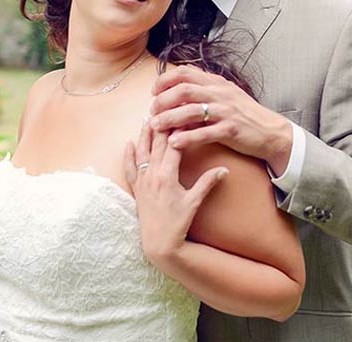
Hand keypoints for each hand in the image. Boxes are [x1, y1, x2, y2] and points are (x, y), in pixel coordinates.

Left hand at [124, 121, 227, 264]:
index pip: (173, 146)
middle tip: (165, 107)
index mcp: (167, 176)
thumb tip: (223, 169)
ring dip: (144, 135)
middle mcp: (152, 175)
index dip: (179, 129)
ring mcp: (142, 182)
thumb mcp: (195, 202)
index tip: (183, 114)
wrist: (158, 243)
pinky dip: (128, 154)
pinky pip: (130, 168)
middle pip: (156, 144)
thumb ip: (208, 183)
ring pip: (141, 152)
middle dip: (161, 125)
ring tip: (147, 118)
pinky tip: (128, 143)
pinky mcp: (137, 189)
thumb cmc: (178, 223)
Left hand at [148, 65, 293, 173]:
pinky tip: (174, 143)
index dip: (165, 81)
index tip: (154, 93)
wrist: (270, 131)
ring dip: (169, 119)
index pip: (185, 73)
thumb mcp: (226, 95)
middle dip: (162, 100)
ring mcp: (226, 111)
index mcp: (217, 83)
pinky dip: (187, 138)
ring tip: (155, 126)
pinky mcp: (230, 129)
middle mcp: (220, 94)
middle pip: (184, 90)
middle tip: (152, 111)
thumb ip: (205, 90)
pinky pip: (204, 132)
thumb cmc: (245, 115)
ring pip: (190, 111)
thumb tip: (179, 89)